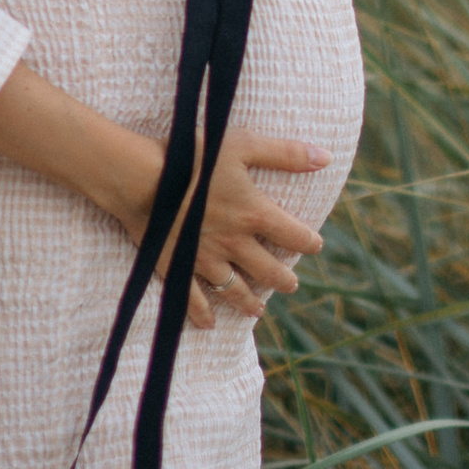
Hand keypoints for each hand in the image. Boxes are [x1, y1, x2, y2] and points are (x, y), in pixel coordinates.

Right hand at [112, 123, 326, 330]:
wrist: (143, 177)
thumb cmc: (194, 156)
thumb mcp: (244, 145)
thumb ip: (285, 154)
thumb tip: (325, 158)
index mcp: (253, 214)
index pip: (292, 235)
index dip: (308, 241)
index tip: (315, 245)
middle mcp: (234, 243)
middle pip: (268, 270)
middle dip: (283, 279)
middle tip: (292, 285)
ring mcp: (206, 260)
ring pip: (235, 290)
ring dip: (250, 302)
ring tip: (259, 309)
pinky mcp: (178, 268)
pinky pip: (193, 300)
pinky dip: (203, 314)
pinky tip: (210, 324)